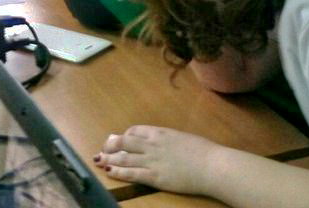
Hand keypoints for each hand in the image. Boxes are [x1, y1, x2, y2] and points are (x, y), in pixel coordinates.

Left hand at [94, 126, 221, 194]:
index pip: (135, 130)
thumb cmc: (203, 151)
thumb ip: (168, 139)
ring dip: (108, 158)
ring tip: (98, 160)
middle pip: (124, 142)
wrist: (211, 165)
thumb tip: (162, 141)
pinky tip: (109, 171)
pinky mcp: (154, 177)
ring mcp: (152, 161)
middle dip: (111, 145)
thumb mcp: (182, 138)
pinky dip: (118, 172)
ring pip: (123, 158)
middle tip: (103, 149)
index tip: (119, 140)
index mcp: (160, 132)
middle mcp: (152, 144)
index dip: (124, 135)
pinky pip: (131, 173)